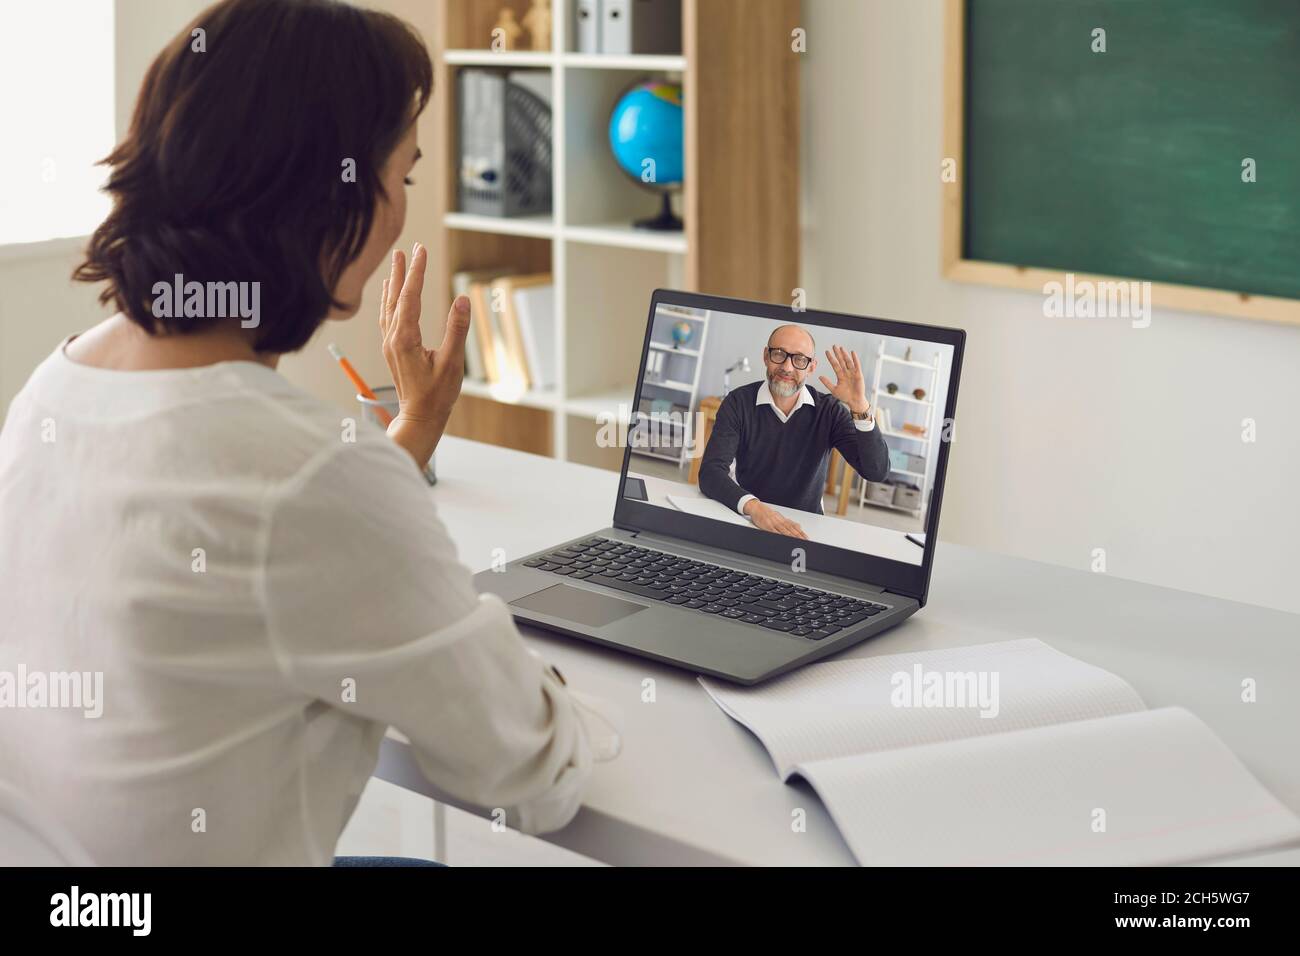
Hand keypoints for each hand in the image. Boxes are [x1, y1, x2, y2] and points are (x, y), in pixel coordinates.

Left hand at [379, 243, 470, 467]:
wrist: (419, 417)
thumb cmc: (437, 395)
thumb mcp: (452, 363)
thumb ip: (456, 330)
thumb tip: (463, 301)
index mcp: (405, 339)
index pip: (411, 297)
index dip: (417, 272)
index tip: (422, 250)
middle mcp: (393, 338)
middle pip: (396, 296)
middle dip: (403, 271)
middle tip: (408, 248)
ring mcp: (389, 344)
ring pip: (389, 305)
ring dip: (394, 283)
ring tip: (396, 264)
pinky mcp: (391, 350)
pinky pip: (386, 317)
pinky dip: (388, 300)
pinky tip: (390, 294)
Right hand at [743, 500, 808, 538]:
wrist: (757, 508)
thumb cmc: (768, 513)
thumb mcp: (779, 517)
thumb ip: (788, 522)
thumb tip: (798, 526)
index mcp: (784, 519)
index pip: (795, 527)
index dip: (801, 533)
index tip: (806, 538)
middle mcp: (780, 521)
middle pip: (791, 529)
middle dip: (798, 536)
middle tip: (804, 541)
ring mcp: (774, 523)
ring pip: (784, 531)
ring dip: (791, 536)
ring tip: (797, 541)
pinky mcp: (767, 526)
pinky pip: (774, 531)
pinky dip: (779, 535)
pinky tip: (783, 538)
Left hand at [818, 345, 868, 415]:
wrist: (854, 401)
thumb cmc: (845, 396)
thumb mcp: (834, 390)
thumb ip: (827, 383)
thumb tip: (819, 376)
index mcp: (840, 376)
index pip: (835, 365)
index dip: (831, 358)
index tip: (827, 352)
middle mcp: (846, 373)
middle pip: (841, 361)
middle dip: (837, 354)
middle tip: (834, 346)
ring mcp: (852, 373)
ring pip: (848, 361)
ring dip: (844, 354)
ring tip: (841, 348)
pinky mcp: (858, 374)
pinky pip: (856, 365)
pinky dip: (855, 359)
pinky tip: (852, 352)